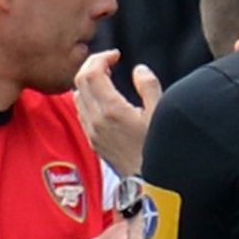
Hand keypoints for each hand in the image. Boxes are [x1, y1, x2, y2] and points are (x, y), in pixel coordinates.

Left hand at [73, 51, 160, 173]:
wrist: (149, 183)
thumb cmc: (158, 149)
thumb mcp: (161, 113)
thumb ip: (148, 86)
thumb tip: (138, 70)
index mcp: (110, 110)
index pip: (90, 73)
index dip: (101, 57)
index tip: (116, 55)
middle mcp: (95, 120)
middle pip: (79, 81)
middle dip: (93, 65)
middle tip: (111, 61)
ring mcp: (92, 131)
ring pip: (77, 96)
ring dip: (88, 81)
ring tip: (109, 77)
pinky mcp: (93, 140)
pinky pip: (81, 111)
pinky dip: (88, 97)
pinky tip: (105, 97)